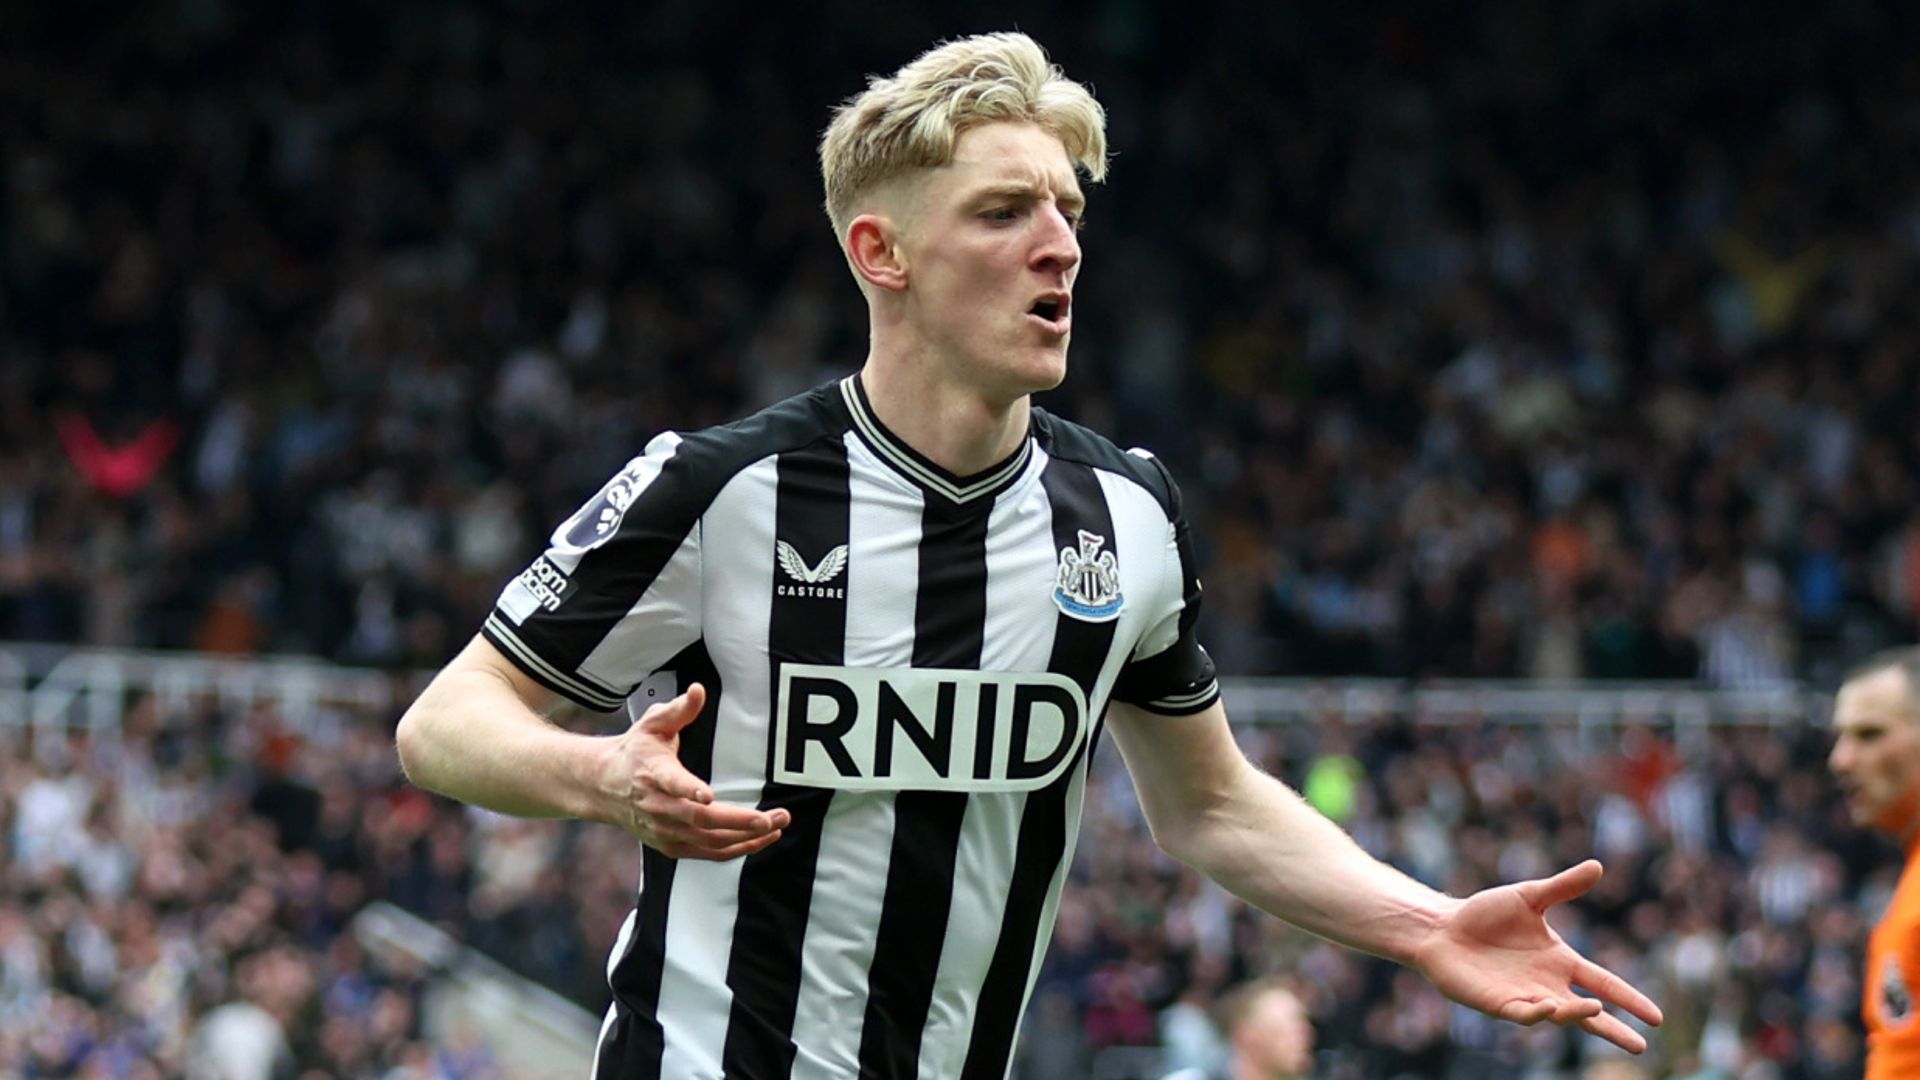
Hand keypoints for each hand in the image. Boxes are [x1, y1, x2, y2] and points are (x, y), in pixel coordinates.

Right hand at [595, 683, 788, 858]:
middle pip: (699, 819)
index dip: (689, 789)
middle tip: (771, 818)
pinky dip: (735, 849)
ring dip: (745, 837)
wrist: (602, 787)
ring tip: (776, 827)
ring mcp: (663, 830)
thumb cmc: (635, 751)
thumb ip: (678, 709)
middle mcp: (657, 806)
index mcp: (653, 773)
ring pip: (708, 841)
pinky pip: (708, 853)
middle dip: (738, 820)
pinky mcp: (670, 846)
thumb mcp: (652, 724)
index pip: (671, 783)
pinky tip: (760, 839)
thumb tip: (697, 691)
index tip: (708, 794)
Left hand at [1411, 860, 1663, 1052]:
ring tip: (1593, 1010)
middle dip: (1613, 1029)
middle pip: (1589, 1013)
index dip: (1629, 999)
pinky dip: (1537, 1013)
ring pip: (1559, 1014)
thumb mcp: (1529, 896)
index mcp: (1561, 961)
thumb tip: (1597, 865)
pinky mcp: (1500, 1004)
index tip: (1655, 1017)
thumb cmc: (1485, 914)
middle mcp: (1548, 984)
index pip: (1604, 984)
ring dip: (1576, 1014)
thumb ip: (1563, 887)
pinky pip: (1523, 1014)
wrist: (1444, 928)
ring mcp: (1525, 997)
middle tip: (1641, 1046)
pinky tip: (1548, 1006)